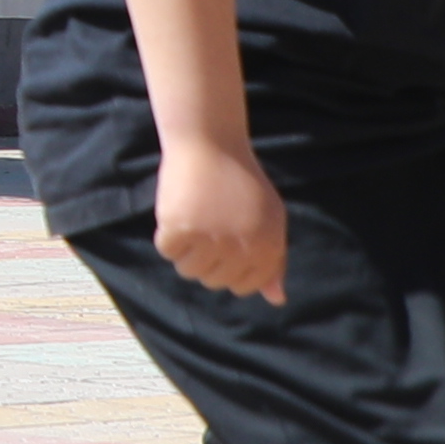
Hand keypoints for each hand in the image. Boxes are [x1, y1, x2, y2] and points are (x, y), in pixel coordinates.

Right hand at [151, 135, 289, 304]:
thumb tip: (277, 300)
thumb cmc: (242, 182)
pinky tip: (179, 211)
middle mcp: (241, 247)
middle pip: (214, 281)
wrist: (211, 143)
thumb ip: (274, 261)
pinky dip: (169, 236)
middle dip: (208, 259)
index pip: (244, 286)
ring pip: (189, 270)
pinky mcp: (180, 227)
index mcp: (267, 246)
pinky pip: (168, 251)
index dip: (231, 269)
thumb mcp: (270, 219)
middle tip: (210, 225)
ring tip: (195, 218)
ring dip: (187, 250)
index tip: (226, 245)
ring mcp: (210, 238)